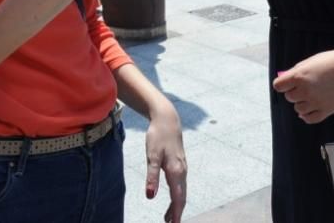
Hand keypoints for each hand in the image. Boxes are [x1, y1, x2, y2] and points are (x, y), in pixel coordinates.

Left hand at [144, 104, 186, 222]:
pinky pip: (180, 184)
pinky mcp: (179, 164)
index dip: (176, 213)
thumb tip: (150, 197)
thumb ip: (152, 176)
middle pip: (181, 197)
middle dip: (177, 213)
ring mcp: (182, 168)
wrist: (168, 119)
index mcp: (176, 171)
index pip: (178, 198)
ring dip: (176, 205)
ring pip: (181, 191)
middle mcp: (182, 171)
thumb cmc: (158, 136)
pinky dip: (177, 195)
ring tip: (169, 218)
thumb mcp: (152, 156)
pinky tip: (172, 198)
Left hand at [272, 50, 333, 123]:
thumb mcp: (310, 61)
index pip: (278, 86)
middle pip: (289, 97)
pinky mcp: (326, 111)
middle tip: (304, 86)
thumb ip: (296, 71)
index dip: (282, 84)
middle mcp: (305, 91)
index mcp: (299, 76)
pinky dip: (307, 115)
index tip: (287, 83)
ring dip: (301, 103)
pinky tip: (310, 108)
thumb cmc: (332, 62)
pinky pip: (309, 119)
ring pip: (298, 109)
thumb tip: (285, 79)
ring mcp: (315, 102)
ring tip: (310, 96)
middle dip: (294, 92)